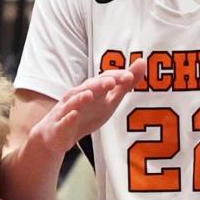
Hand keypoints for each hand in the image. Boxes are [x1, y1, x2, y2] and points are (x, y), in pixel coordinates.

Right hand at [28, 60, 147, 159]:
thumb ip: (125, 86)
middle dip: (100, 84)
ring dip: (82, 97)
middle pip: (90, 87)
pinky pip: (64, 121)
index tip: (130, 76)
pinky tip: (74, 115)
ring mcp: (67, 110)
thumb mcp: (109, 102)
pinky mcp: (60, 126)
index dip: (117, 78)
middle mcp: (78, 95)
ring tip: (90, 95)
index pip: (105, 79)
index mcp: (92, 89)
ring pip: (74, 101)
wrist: (57, 135)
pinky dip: (69, 118)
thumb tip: (143, 63)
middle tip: (112, 82)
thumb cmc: (85, 115)